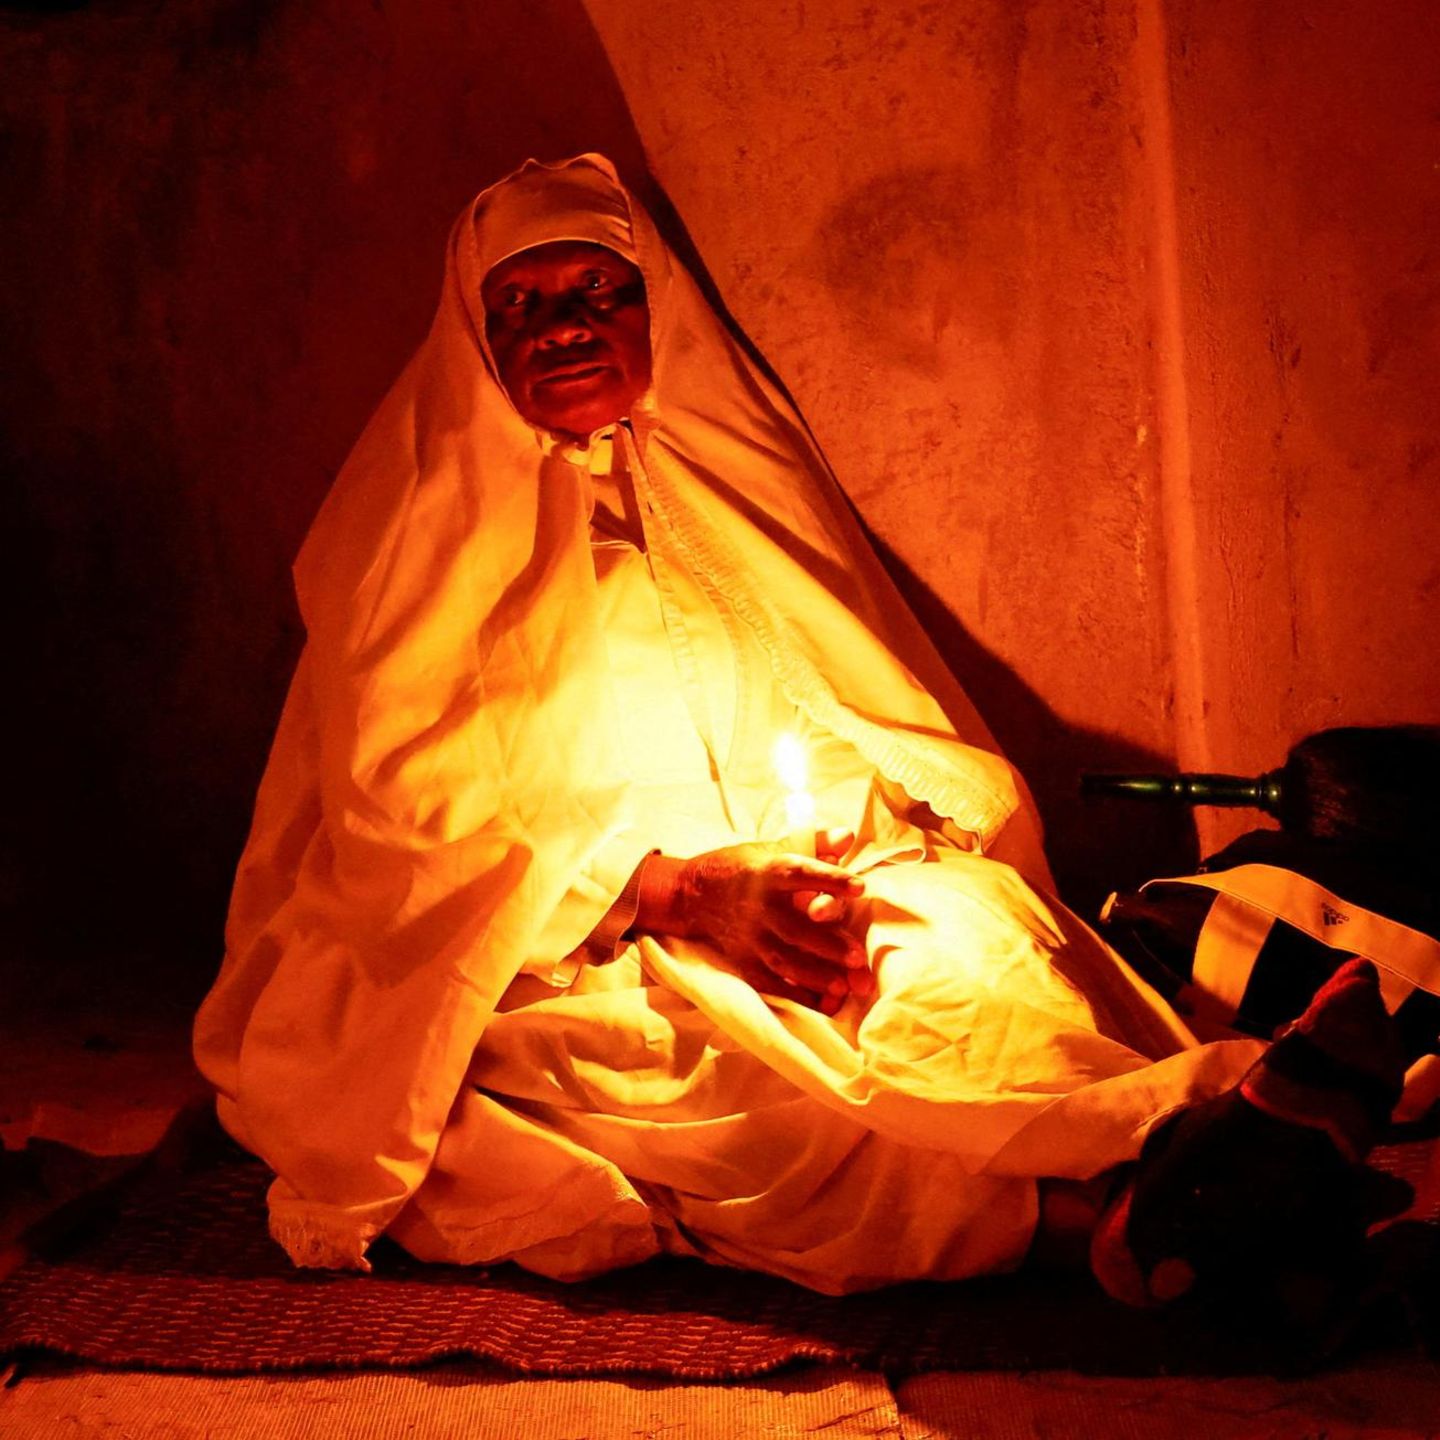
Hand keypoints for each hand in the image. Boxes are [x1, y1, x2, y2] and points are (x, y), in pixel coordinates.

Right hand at [639, 841, 868, 1011]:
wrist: (695, 894)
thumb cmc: (746, 868)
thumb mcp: (775, 848)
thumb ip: (815, 843)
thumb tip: (846, 836)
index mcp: (769, 872)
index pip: (801, 873)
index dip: (830, 879)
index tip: (860, 888)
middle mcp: (758, 906)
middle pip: (794, 928)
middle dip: (827, 944)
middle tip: (858, 958)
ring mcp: (749, 937)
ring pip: (783, 960)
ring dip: (814, 976)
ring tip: (844, 987)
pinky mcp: (743, 960)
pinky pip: (770, 982)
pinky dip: (796, 995)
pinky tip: (823, 1003)